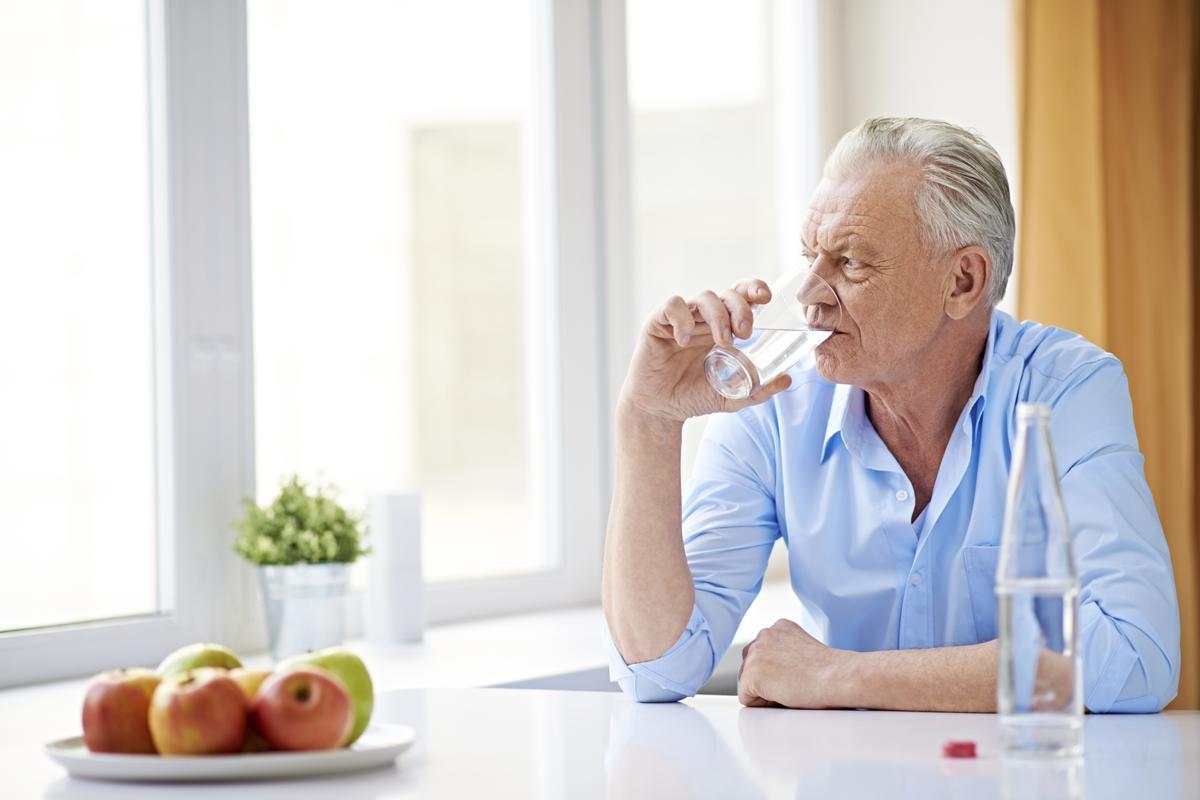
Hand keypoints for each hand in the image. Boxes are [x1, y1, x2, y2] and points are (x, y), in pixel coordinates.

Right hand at [619, 279, 790, 422]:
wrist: (660, 411)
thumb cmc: (693, 397)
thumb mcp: (731, 396)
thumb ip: (757, 389)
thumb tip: (787, 378)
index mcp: (722, 327)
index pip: (740, 295)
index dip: (754, 288)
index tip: (766, 299)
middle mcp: (703, 319)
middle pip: (727, 294)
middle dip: (741, 308)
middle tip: (745, 332)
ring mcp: (681, 319)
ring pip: (704, 297)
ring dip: (718, 316)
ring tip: (722, 342)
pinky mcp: (657, 324)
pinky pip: (672, 306)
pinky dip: (683, 319)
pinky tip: (684, 340)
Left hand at [737, 619, 848, 708]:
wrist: (839, 677)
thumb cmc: (831, 671)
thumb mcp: (805, 650)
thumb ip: (785, 653)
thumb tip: (774, 673)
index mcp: (779, 627)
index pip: (763, 654)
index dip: (779, 673)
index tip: (799, 675)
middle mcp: (764, 634)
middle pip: (750, 666)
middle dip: (767, 681)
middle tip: (796, 684)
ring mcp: (755, 653)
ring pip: (748, 682)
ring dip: (766, 692)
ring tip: (792, 689)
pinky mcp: (751, 674)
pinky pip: (747, 699)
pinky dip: (764, 705)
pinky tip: (785, 696)